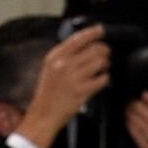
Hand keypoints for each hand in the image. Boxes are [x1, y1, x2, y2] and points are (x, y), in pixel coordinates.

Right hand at [16, 23, 112, 147]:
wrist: (42, 116)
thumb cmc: (47, 93)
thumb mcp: (49, 68)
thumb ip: (64, 54)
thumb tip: (86, 43)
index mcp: (56, 56)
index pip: (80, 37)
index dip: (94, 32)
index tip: (101, 31)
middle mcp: (64, 64)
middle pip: (95, 48)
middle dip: (104, 50)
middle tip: (105, 54)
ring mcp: (74, 78)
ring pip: (101, 61)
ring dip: (105, 64)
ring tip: (102, 68)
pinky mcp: (82, 91)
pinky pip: (103, 79)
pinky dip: (104, 79)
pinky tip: (99, 81)